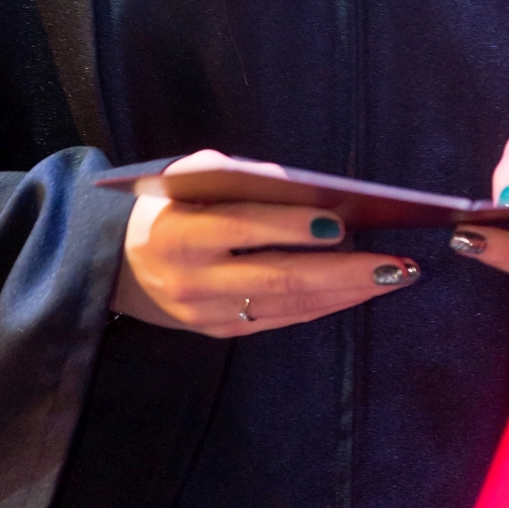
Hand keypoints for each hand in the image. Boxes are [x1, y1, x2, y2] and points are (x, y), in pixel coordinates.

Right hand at [111, 149, 420, 336]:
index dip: (292, 226)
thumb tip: (297, 185)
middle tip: (396, 263)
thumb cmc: (162, 204)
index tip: (342, 220)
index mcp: (179, 232)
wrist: (111, 264)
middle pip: (279, 277)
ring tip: (394, 275)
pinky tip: (359, 289)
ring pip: (288, 305)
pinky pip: (281, 319)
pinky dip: (324, 304)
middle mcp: (194, 280)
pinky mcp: (221, 332)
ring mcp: (208, 314)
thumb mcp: (183, 177)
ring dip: (347, 292)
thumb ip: (233, 175)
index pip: (244, 228)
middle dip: (344, 271)